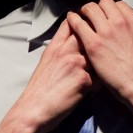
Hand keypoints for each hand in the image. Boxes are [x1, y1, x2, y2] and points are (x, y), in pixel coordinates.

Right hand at [0, 18, 97, 132]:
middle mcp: (65, 51)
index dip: (81, 23)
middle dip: (95, 46)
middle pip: (89, 36)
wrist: (33, 110)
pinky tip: (87, 92)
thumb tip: (72, 42)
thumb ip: (60, 49)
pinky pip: (99, 79)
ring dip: (98, 68)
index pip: (71, 23)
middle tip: (96, 58)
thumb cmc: (39, 90)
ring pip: (98, 58)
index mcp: (55, 46)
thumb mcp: (46, 61)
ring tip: (91, 79)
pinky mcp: (83, 79)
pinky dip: (96, 86)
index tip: (87, 30)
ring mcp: (75, 63)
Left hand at [66, 0, 132, 132]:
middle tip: (90, 15)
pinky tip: (70, 20)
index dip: (109, 9)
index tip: (104, 15)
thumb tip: (120, 28)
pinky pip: (78, 23)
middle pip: (103, 2)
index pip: (118, 4)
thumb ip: (129, 31)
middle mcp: (120, 21)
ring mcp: (106, 31)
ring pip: (90, 8)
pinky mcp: (93, 43)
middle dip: (96, 8)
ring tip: (79, 16)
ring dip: (84, 11)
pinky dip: (73, 19)